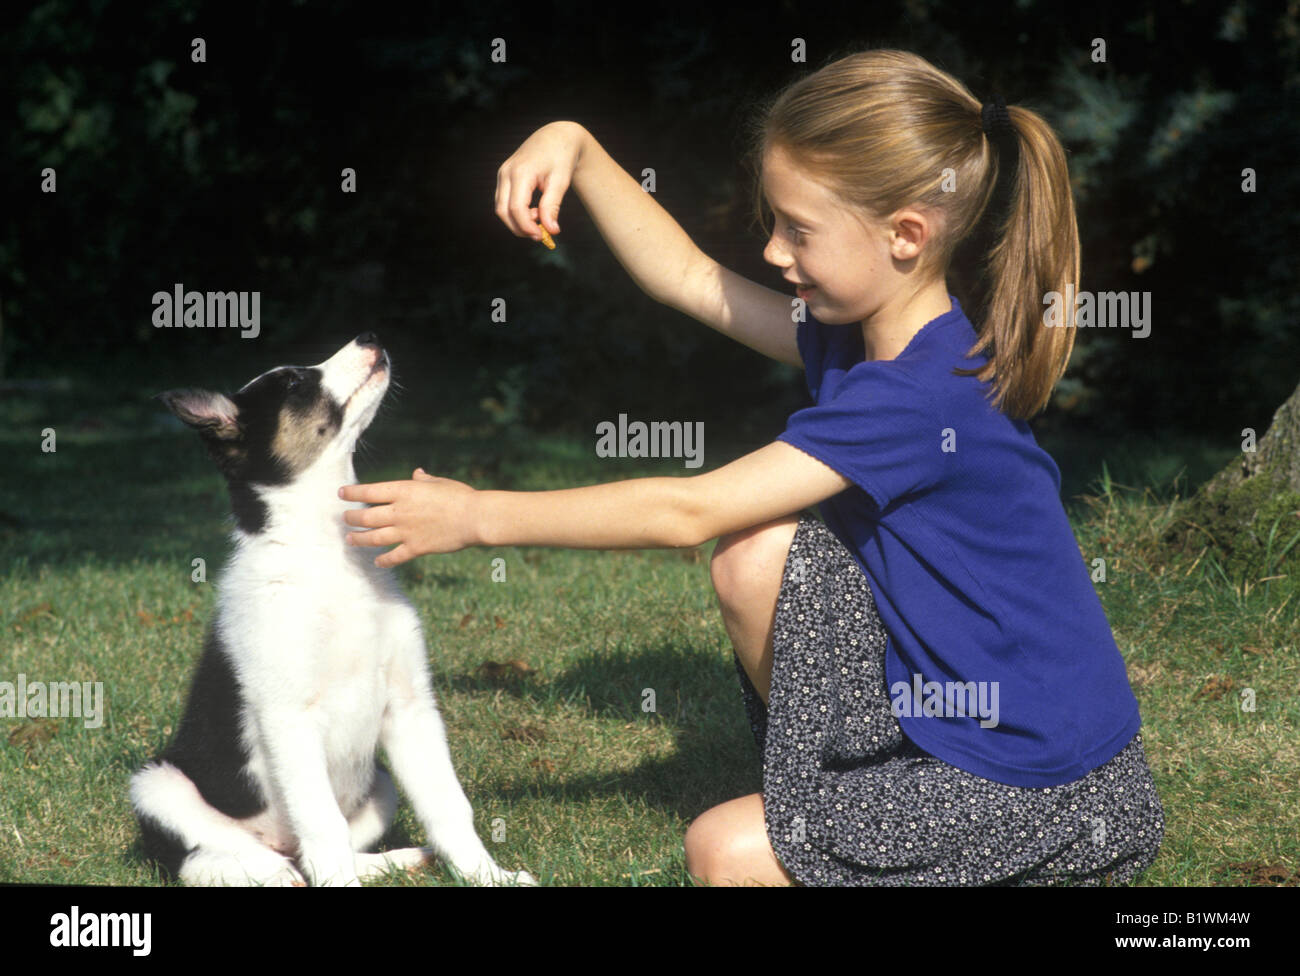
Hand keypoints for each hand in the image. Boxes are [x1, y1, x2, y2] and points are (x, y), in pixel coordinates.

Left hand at [339, 468, 475, 566]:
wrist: (474, 518)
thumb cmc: (459, 495)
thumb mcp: (439, 482)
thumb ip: (424, 480)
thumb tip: (417, 474)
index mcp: (404, 491)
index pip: (369, 492)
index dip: (352, 493)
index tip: (341, 493)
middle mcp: (400, 511)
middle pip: (366, 516)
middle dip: (351, 518)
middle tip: (344, 519)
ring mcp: (406, 531)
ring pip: (374, 537)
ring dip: (359, 539)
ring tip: (350, 539)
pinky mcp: (416, 548)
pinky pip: (394, 556)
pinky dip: (384, 560)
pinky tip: (377, 562)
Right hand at [495, 121, 587, 242]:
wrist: (557, 137)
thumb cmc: (561, 157)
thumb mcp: (561, 182)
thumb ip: (552, 206)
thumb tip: (551, 230)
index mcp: (521, 172)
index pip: (516, 208)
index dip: (527, 227)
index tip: (542, 236)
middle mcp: (506, 172)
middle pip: (503, 211)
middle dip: (520, 228)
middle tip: (541, 234)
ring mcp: (502, 174)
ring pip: (501, 208)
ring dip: (518, 221)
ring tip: (541, 217)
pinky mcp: (504, 177)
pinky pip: (504, 201)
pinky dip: (516, 213)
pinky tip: (535, 211)